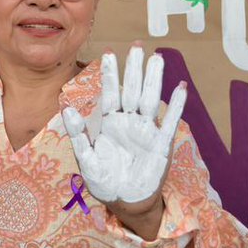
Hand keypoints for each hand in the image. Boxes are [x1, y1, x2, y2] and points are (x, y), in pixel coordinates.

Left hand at [62, 45, 186, 206]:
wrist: (125, 201)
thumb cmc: (103, 180)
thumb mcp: (86, 159)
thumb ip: (78, 134)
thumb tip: (66, 108)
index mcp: (109, 122)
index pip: (110, 93)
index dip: (110, 74)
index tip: (109, 53)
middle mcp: (128, 122)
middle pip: (132, 90)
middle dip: (134, 69)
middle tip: (137, 46)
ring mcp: (146, 131)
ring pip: (150, 100)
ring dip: (154, 80)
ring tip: (157, 59)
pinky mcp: (161, 144)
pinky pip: (170, 122)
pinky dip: (175, 106)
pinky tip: (181, 88)